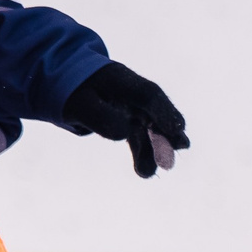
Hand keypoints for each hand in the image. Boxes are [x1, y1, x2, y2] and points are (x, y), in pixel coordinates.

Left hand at [63, 61, 189, 179]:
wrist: (69, 84)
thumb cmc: (74, 91)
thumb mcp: (78, 102)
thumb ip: (99, 116)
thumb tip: (124, 133)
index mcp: (121, 79)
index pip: (148, 94)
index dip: (163, 111)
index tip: (176, 129)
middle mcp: (131, 93)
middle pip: (155, 112)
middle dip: (169, 130)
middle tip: (182, 146)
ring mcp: (132, 108)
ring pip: (148, 128)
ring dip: (155, 149)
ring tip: (150, 172)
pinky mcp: (129, 122)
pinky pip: (139, 137)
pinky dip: (143, 153)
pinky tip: (144, 172)